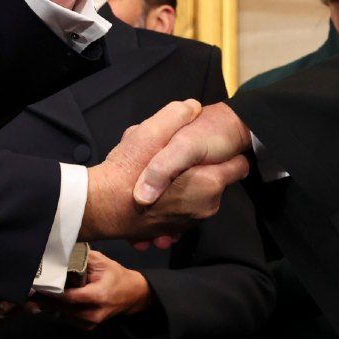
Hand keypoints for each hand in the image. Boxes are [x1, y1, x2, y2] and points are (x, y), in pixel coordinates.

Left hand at [31, 250, 151, 330]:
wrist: (132, 296)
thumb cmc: (116, 276)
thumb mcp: (103, 262)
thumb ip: (83, 258)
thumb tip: (62, 252)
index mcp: (98, 295)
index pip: (69, 297)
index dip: (52, 292)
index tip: (37, 285)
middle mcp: (93, 313)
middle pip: (62, 308)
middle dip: (45, 300)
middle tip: (28, 293)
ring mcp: (90, 323)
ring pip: (62, 316)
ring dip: (48, 306)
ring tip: (34, 297)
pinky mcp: (87, 327)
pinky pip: (67, 319)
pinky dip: (58, 310)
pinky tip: (49, 302)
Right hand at [80, 99, 249, 242]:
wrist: (98, 207)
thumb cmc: (125, 173)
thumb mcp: (151, 133)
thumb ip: (176, 118)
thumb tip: (192, 107)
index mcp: (208, 184)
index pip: (240, 165)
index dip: (226, 152)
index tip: (210, 146)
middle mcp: (204, 207)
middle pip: (216, 179)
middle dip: (199, 169)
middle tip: (173, 158)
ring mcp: (188, 222)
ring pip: (195, 193)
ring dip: (182, 185)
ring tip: (157, 175)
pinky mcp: (171, 230)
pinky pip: (179, 210)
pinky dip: (170, 202)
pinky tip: (152, 193)